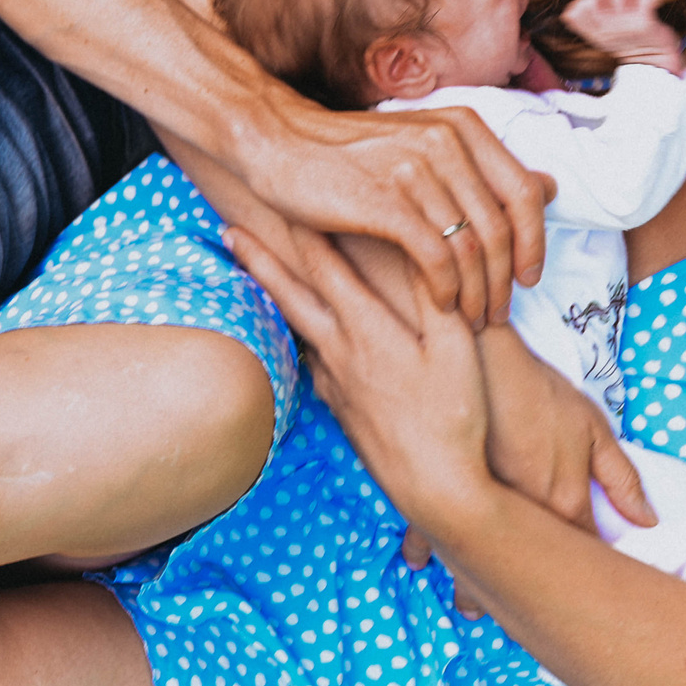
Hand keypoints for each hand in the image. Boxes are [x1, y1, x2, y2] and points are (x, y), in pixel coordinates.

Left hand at [223, 220, 496, 537]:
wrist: (436, 487)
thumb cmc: (454, 417)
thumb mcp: (457, 350)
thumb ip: (435, 296)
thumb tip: (426, 246)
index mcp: (366, 331)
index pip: (326, 269)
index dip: (304, 230)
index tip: (281, 198)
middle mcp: (338, 353)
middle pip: (290, 294)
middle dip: (260, 258)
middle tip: (228, 227)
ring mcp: (333, 381)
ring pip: (297, 325)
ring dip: (275, 293)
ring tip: (253, 267)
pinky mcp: (338, 405)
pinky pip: (312, 357)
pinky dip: (300, 332)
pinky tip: (301, 329)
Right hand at [231, 99, 550, 327]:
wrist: (274, 142)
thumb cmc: (345, 152)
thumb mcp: (421, 144)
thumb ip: (480, 167)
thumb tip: (549, 186)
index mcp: (462, 127)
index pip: (524, 191)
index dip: (534, 241)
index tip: (526, 277)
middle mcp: (446, 143)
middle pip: (501, 225)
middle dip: (505, 278)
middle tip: (500, 312)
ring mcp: (416, 171)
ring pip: (472, 246)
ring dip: (478, 291)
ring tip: (474, 319)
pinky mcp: (386, 202)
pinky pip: (437, 256)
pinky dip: (448, 289)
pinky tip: (444, 306)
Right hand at [398, 328, 657, 613]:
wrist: (474, 356)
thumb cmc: (535, 387)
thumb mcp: (593, 426)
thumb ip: (621, 478)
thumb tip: (646, 519)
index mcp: (560, 503)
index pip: (579, 553)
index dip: (585, 571)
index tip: (587, 588)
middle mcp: (515, 516)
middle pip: (521, 569)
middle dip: (521, 593)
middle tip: (522, 614)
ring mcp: (469, 504)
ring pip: (471, 557)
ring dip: (470, 582)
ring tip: (472, 607)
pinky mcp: (431, 485)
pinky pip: (427, 528)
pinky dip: (424, 546)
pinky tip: (418, 561)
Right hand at [563, 0, 685, 73]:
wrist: (650, 65)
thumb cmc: (625, 45)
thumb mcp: (600, 38)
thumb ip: (586, 22)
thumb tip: (575, 6)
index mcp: (593, 32)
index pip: (572, 11)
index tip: (597, 4)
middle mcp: (606, 28)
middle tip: (616, 2)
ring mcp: (625, 25)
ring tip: (635, 5)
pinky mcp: (646, 24)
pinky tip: (652, 4)